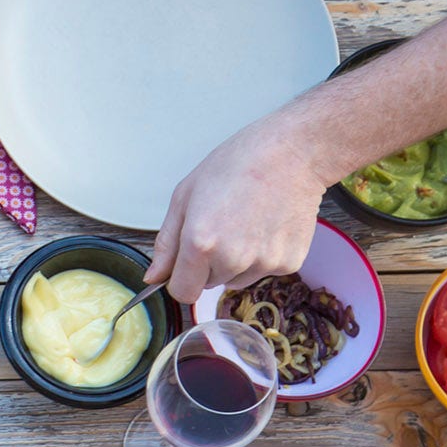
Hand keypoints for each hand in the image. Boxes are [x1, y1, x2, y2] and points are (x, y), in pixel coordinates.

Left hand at [145, 125, 326, 304]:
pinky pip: (264, 271)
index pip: (182, 292)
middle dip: (208, 264)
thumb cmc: (238, 165)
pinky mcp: (289, 263)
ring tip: (246, 222)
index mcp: (200, 242)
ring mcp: (264, 263)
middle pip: (209, 284)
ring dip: (236, 262)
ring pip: (236, 279)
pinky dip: (263, 255)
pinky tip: (266, 224)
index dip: (180, 279)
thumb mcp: (185, 196)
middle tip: (222, 225)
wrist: (292, 153)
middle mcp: (232, 259)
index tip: (186, 265)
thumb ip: (166, 243)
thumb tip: (154, 277)